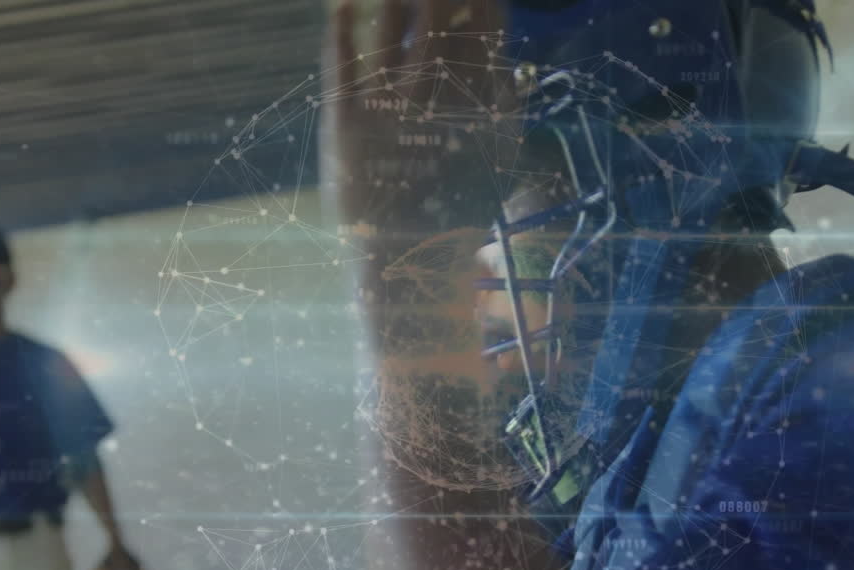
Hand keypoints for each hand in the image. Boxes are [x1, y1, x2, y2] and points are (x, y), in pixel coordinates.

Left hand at [320, 0, 514, 233]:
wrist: (411, 260)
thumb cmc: (458, 208)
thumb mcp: (497, 158)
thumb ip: (505, 108)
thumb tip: (514, 68)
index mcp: (478, 102)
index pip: (486, 27)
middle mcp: (435, 97)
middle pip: (437, 17)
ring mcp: (386, 105)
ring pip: (389, 27)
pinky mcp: (345, 119)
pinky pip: (339, 59)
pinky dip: (339, 26)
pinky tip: (340, 5)